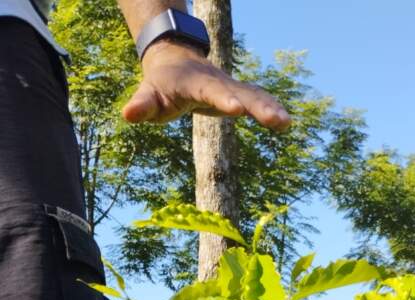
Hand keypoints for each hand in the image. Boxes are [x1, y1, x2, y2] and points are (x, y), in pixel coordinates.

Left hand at [122, 41, 290, 129]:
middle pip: (239, 92)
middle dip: (258, 106)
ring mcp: (229, 86)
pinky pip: (257, 98)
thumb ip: (141, 106)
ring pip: (252, 94)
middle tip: (277, 120)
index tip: (237, 110)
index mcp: (194, 82)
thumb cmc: (160, 85)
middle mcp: (216, 81)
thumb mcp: (147, 95)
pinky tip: (284, 122)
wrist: (175, 61)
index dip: (223, 99)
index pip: (209, 92)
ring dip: (269, 108)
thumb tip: (128, 115)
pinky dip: (270, 108)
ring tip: (286, 123)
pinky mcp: (238, 92)